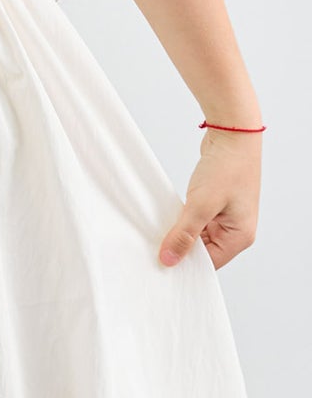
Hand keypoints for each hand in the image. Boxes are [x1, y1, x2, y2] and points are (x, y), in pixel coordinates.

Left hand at [157, 126, 262, 269]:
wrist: (232, 134)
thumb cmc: (227, 168)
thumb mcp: (201, 205)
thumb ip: (184, 234)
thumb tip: (169, 259)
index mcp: (240, 237)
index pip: (210, 263)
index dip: (186, 264)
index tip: (162, 263)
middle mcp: (236, 230)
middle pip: (204, 251)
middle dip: (182, 247)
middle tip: (157, 246)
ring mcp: (226, 216)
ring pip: (198, 235)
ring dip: (181, 231)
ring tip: (162, 229)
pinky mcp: (216, 204)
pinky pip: (196, 220)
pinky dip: (183, 219)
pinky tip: (168, 216)